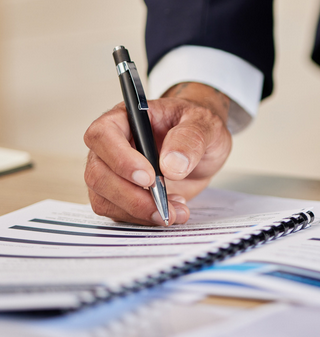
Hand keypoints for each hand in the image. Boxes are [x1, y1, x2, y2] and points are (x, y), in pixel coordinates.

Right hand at [84, 82, 233, 225]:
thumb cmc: (198, 126)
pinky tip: (171, 210)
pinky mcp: (122, 194)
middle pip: (98, 174)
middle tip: (163, 206)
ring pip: (104, 199)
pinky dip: (143, 218)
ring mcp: (113, 172)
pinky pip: (118, 213)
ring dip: (138, 211)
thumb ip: (191, 138)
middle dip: (131, 196)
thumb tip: (171, 165)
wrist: (204, 147)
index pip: (103, 134)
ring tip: (176, 211)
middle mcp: (112, 145)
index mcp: (126, 117)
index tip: (149, 177)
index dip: (120, 159)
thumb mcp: (204, 124)